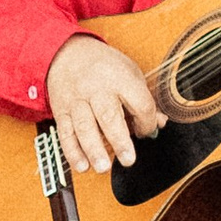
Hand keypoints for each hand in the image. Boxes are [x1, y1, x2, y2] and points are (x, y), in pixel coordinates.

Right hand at [47, 34, 163, 175]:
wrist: (66, 52)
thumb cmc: (102, 65)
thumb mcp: (129, 72)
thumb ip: (144, 99)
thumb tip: (159, 124)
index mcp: (119, 78)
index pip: (139, 103)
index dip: (146, 122)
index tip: (146, 132)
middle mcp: (97, 89)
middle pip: (109, 115)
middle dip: (119, 140)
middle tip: (128, 160)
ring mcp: (77, 100)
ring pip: (84, 126)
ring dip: (93, 149)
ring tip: (102, 167)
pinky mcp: (61, 110)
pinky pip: (65, 133)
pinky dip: (72, 151)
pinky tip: (81, 165)